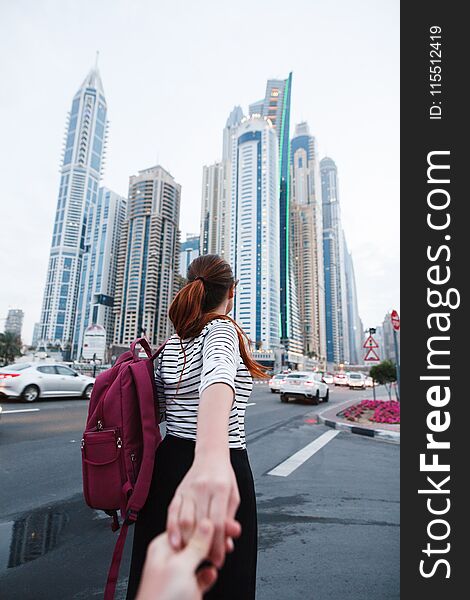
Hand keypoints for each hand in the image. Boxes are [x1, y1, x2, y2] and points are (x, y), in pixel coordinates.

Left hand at [136, 519, 217, 599]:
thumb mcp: (180, 567)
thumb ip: (195, 545)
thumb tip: (206, 523)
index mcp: (163, 547)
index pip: (187, 525)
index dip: (205, 522)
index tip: (222, 519)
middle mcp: (170, 559)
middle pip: (195, 541)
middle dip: (213, 538)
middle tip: (229, 534)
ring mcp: (178, 577)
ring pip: (200, 559)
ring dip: (213, 555)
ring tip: (225, 550)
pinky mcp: (186, 593)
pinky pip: (200, 577)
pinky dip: (208, 574)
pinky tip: (212, 573)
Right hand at [166, 453, 240, 567]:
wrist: (210, 455)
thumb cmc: (225, 477)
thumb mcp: (234, 496)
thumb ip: (230, 519)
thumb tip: (228, 543)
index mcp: (221, 489)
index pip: (218, 522)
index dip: (218, 545)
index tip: (219, 560)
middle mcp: (203, 488)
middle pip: (200, 524)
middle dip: (203, 547)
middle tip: (206, 561)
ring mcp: (188, 489)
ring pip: (184, 520)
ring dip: (187, 542)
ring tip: (192, 554)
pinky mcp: (178, 491)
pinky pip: (172, 512)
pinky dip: (172, 529)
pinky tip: (176, 542)